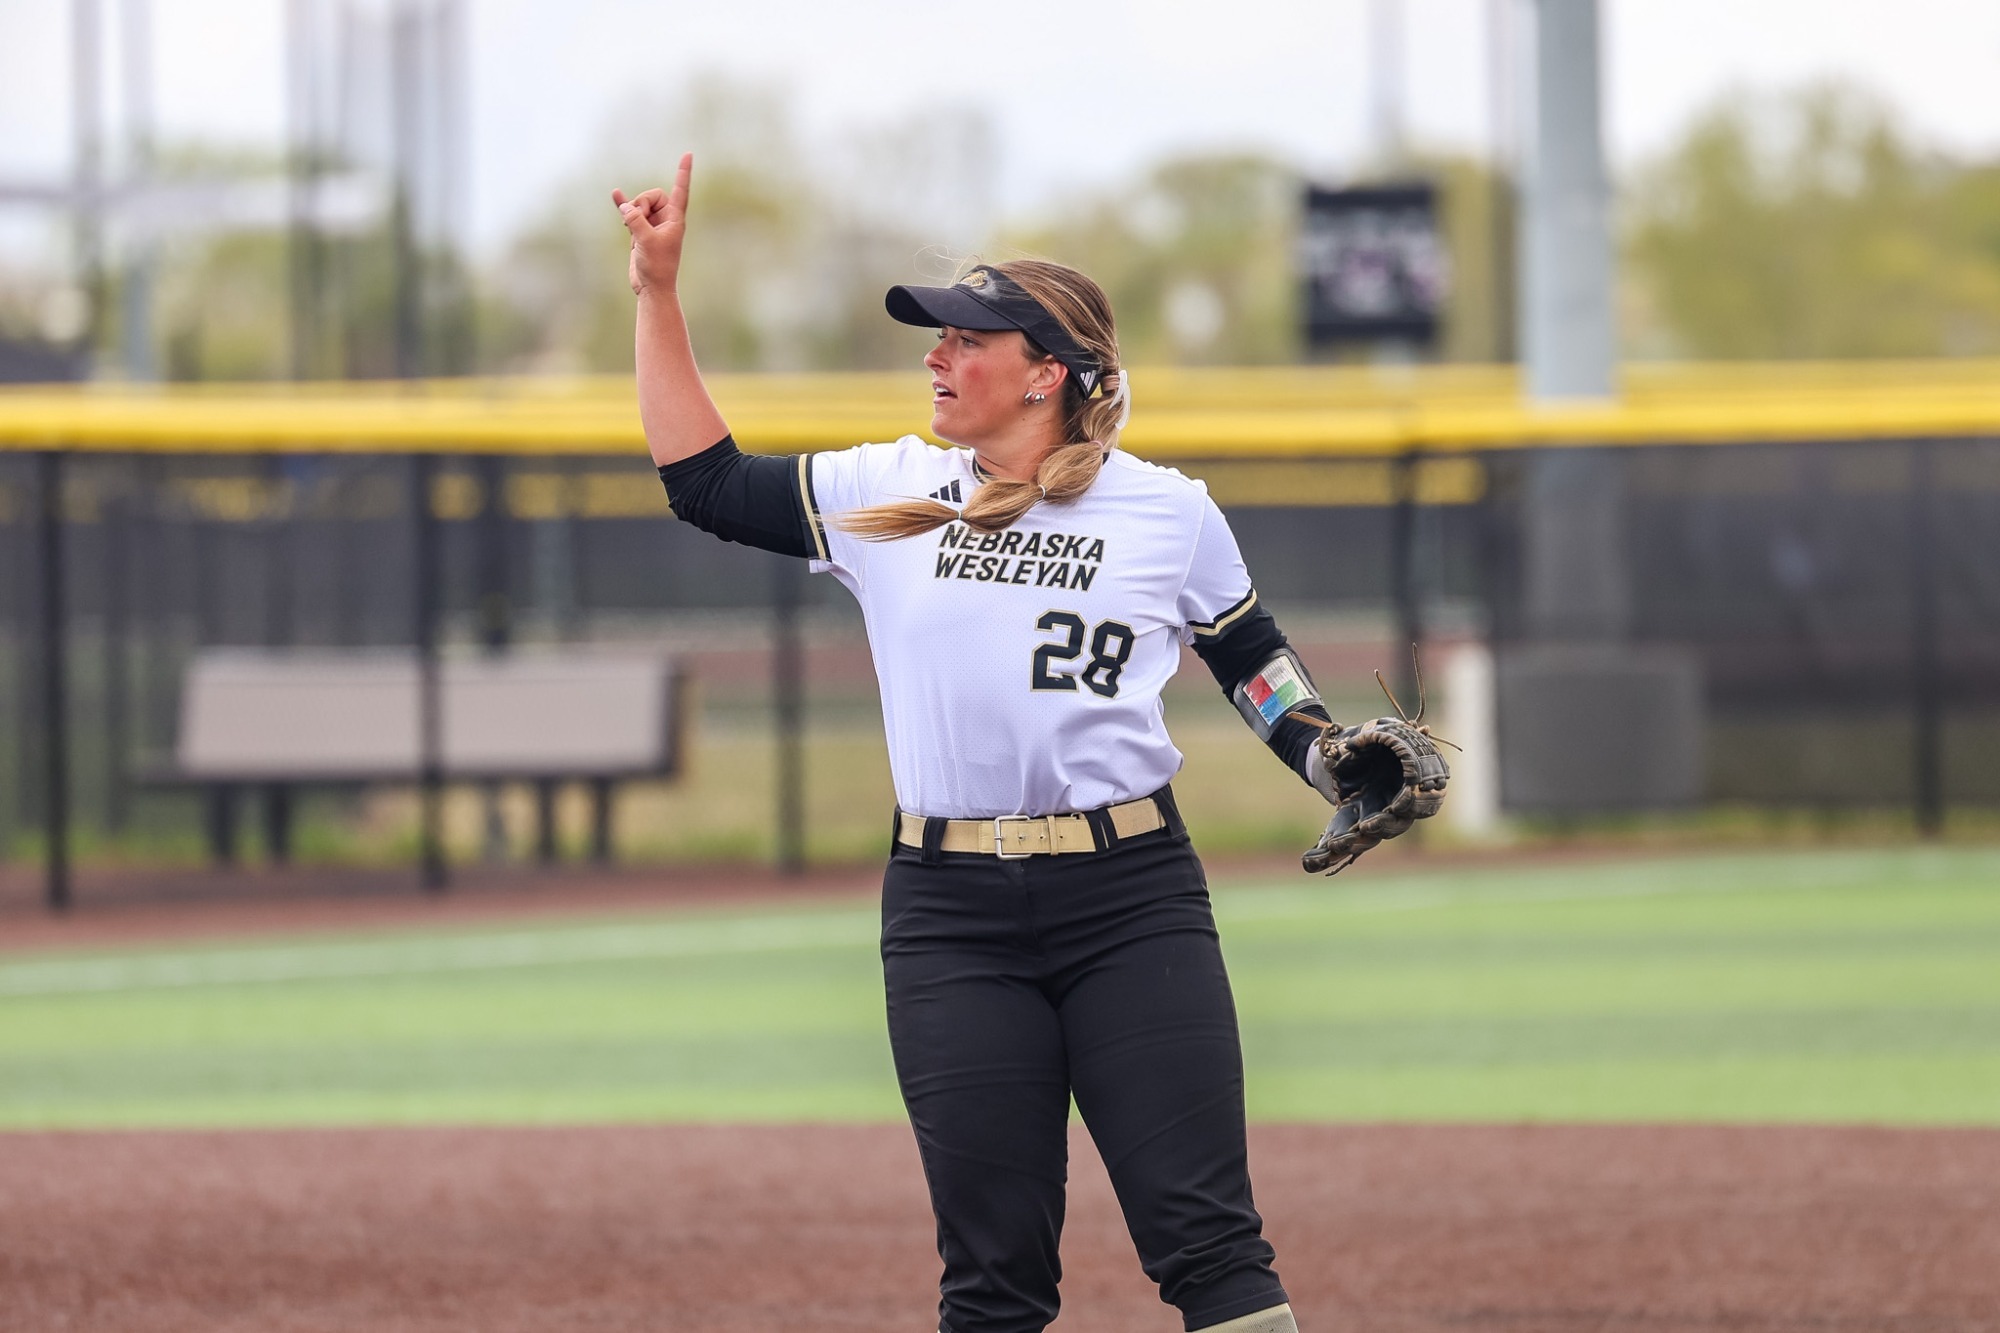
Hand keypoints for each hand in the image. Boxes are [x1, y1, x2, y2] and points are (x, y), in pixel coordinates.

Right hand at [612, 152, 691, 296]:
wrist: (651, 287)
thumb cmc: (657, 267)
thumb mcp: (646, 240)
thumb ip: (636, 220)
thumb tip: (625, 207)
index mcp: (675, 220)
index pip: (680, 191)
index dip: (683, 173)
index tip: (688, 154)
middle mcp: (665, 219)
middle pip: (652, 195)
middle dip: (641, 203)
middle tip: (636, 220)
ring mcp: (652, 224)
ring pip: (640, 204)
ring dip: (631, 211)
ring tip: (629, 228)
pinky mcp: (640, 231)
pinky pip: (630, 212)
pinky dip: (623, 204)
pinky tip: (615, 194)